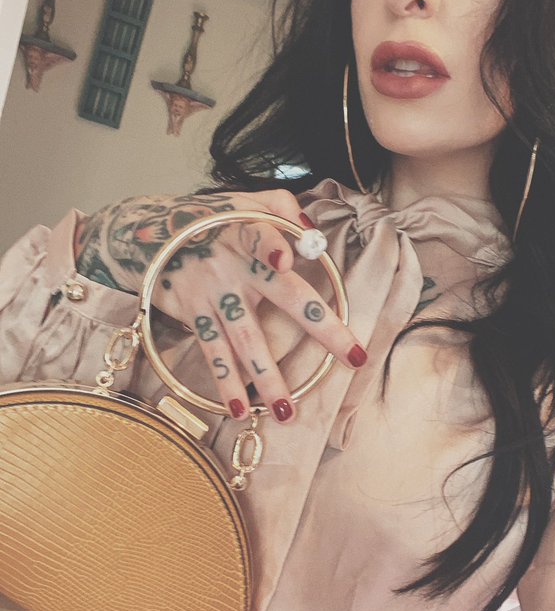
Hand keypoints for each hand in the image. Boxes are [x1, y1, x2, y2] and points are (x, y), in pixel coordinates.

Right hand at [75, 189, 366, 421]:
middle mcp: (233, 266)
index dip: (271, 244)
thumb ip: (283, 208)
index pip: (260, 234)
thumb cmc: (211, 219)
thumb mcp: (244, 200)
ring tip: (287, 410)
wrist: (145, 235)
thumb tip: (313, 233)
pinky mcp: (193, 315)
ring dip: (266, 377)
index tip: (285, 260)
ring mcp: (212, 295)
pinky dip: (225, 384)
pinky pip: (213, 354)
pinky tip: (240, 410)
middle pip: (283, 297)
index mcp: (248, 232)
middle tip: (352, 356)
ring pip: (245, 339)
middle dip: (320, 329)